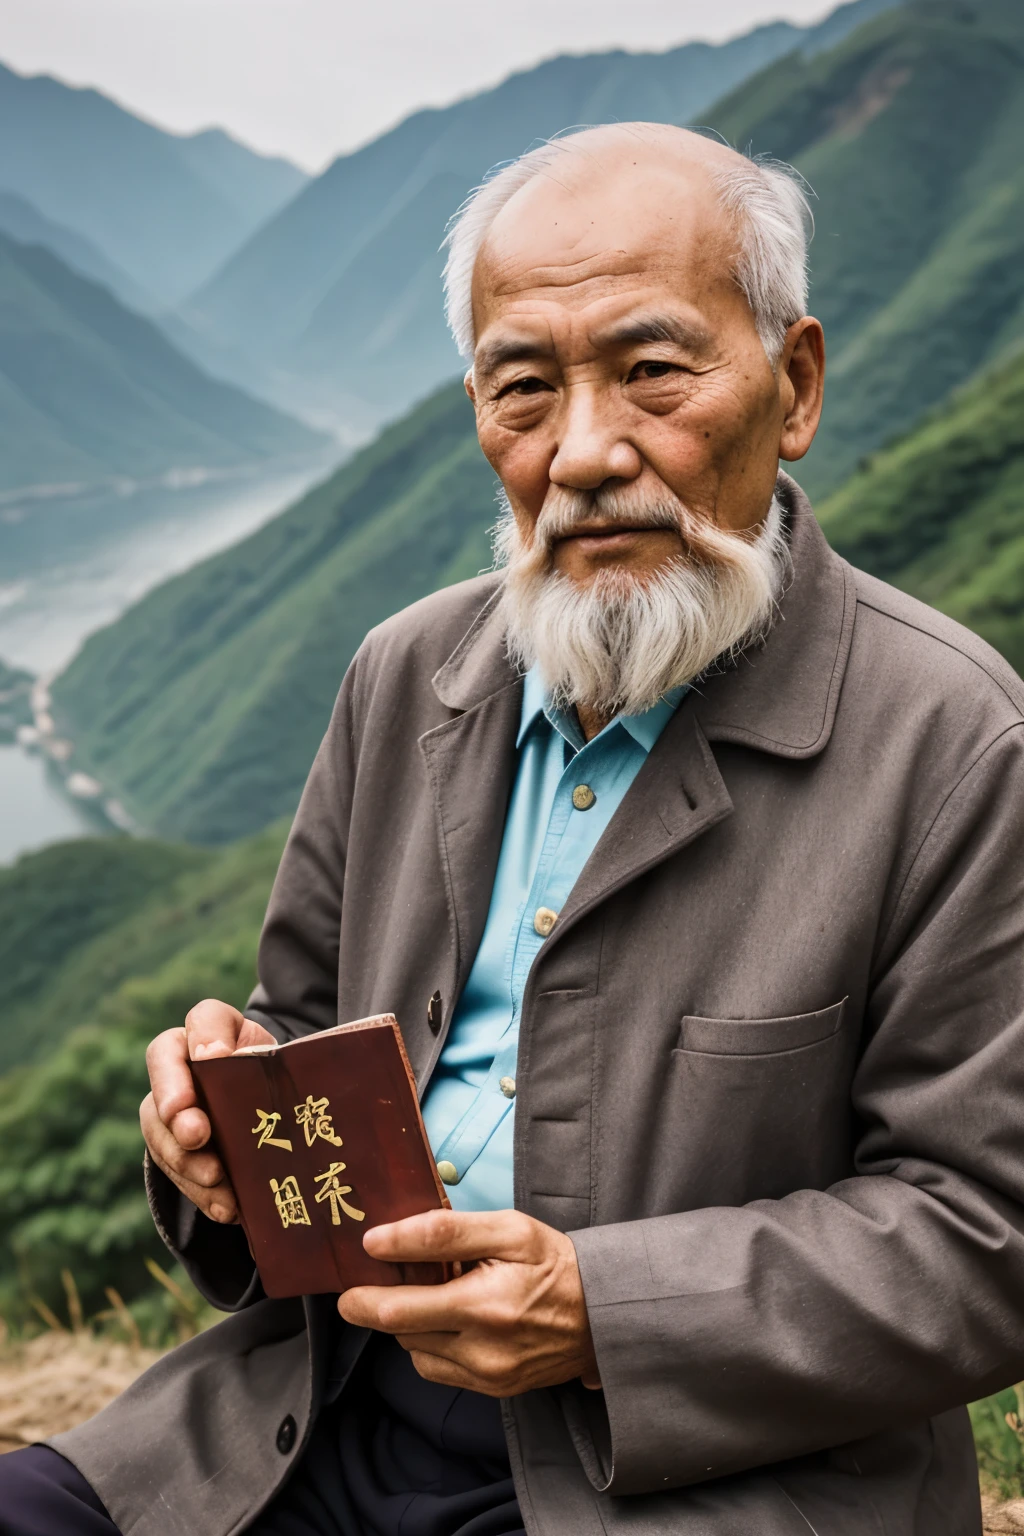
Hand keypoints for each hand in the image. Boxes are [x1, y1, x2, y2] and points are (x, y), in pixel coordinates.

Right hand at [140, 998, 275, 1223]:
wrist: (270, 1108)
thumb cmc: (277, 1078)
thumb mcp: (285, 1063)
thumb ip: (276, 1066)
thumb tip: (258, 1082)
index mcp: (215, 1030)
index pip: (203, 1020)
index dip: (205, 1037)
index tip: (215, 1058)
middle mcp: (182, 1064)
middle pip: (165, 1078)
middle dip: (177, 1110)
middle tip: (197, 1134)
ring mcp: (169, 1107)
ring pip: (160, 1130)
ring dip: (186, 1160)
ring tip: (216, 1179)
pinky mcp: (172, 1148)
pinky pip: (175, 1171)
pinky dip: (201, 1193)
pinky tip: (225, 1207)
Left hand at [338, 1208, 599, 1396]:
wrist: (604, 1312)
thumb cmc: (554, 1262)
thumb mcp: (507, 1229)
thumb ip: (442, 1232)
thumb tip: (380, 1240)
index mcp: (483, 1307)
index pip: (398, 1310)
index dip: (363, 1294)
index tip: (353, 1273)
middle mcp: (482, 1352)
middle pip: (400, 1333)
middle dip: (382, 1304)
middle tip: (381, 1277)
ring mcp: (487, 1378)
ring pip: (415, 1352)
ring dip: (410, 1323)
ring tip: (434, 1292)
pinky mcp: (493, 1390)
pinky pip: (438, 1369)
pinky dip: (432, 1343)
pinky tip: (453, 1318)